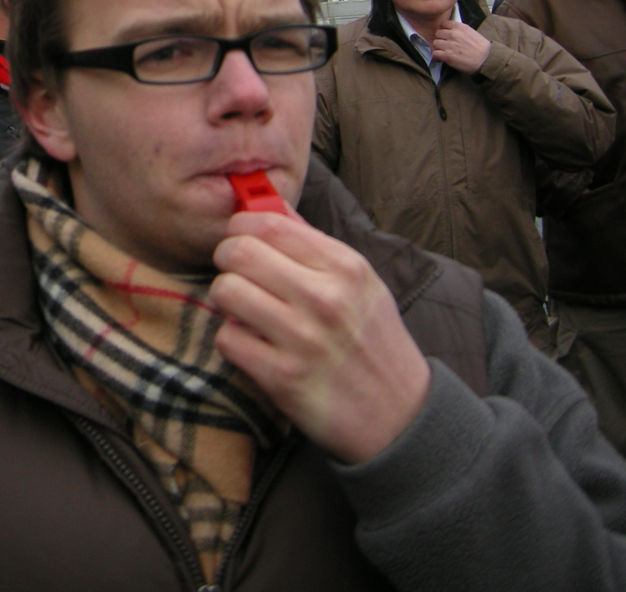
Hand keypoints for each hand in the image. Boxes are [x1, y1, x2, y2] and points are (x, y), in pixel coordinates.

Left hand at [209, 210, 430, 463]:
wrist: (400, 416)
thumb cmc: (373, 342)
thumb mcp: (360, 283)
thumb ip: (313, 243)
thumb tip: (268, 208)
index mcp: (344, 267)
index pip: (267, 224)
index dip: (240, 228)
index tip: (240, 240)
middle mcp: (324, 298)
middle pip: (238, 252)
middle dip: (227, 261)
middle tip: (237, 275)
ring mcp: (303, 339)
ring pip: (225, 291)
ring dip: (226, 301)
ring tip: (245, 311)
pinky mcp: (283, 377)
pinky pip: (227, 338)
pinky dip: (233, 340)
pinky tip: (253, 345)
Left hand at [430, 20, 490, 73]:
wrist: (486, 59)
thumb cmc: (481, 46)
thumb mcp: (471, 32)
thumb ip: (460, 30)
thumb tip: (450, 31)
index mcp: (460, 27)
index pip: (443, 23)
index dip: (443, 29)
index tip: (446, 34)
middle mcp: (453, 34)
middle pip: (438, 33)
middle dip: (441, 39)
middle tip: (445, 44)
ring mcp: (449, 45)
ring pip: (435, 43)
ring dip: (438, 48)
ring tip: (444, 51)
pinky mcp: (447, 55)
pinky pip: (435, 53)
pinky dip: (437, 56)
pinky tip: (442, 57)